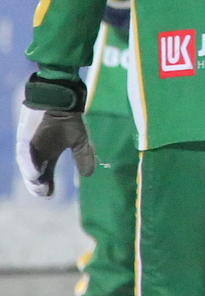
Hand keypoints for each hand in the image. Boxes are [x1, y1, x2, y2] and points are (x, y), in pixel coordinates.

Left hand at [14, 75, 94, 197]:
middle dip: (37, 186)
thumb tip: (89, 174)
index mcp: (48, 155)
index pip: (45, 175)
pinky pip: (24, 155)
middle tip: (44, 193)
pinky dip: (29, 166)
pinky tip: (36, 174)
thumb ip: (83, 156)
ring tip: (40, 187)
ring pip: (26, 167)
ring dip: (32, 178)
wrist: (62, 100)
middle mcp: (36, 153)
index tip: (51, 195)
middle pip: (33, 175)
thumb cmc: (68, 118)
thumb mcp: (79, 140)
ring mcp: (29, 147)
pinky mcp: (24, 138)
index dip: (47, 186)